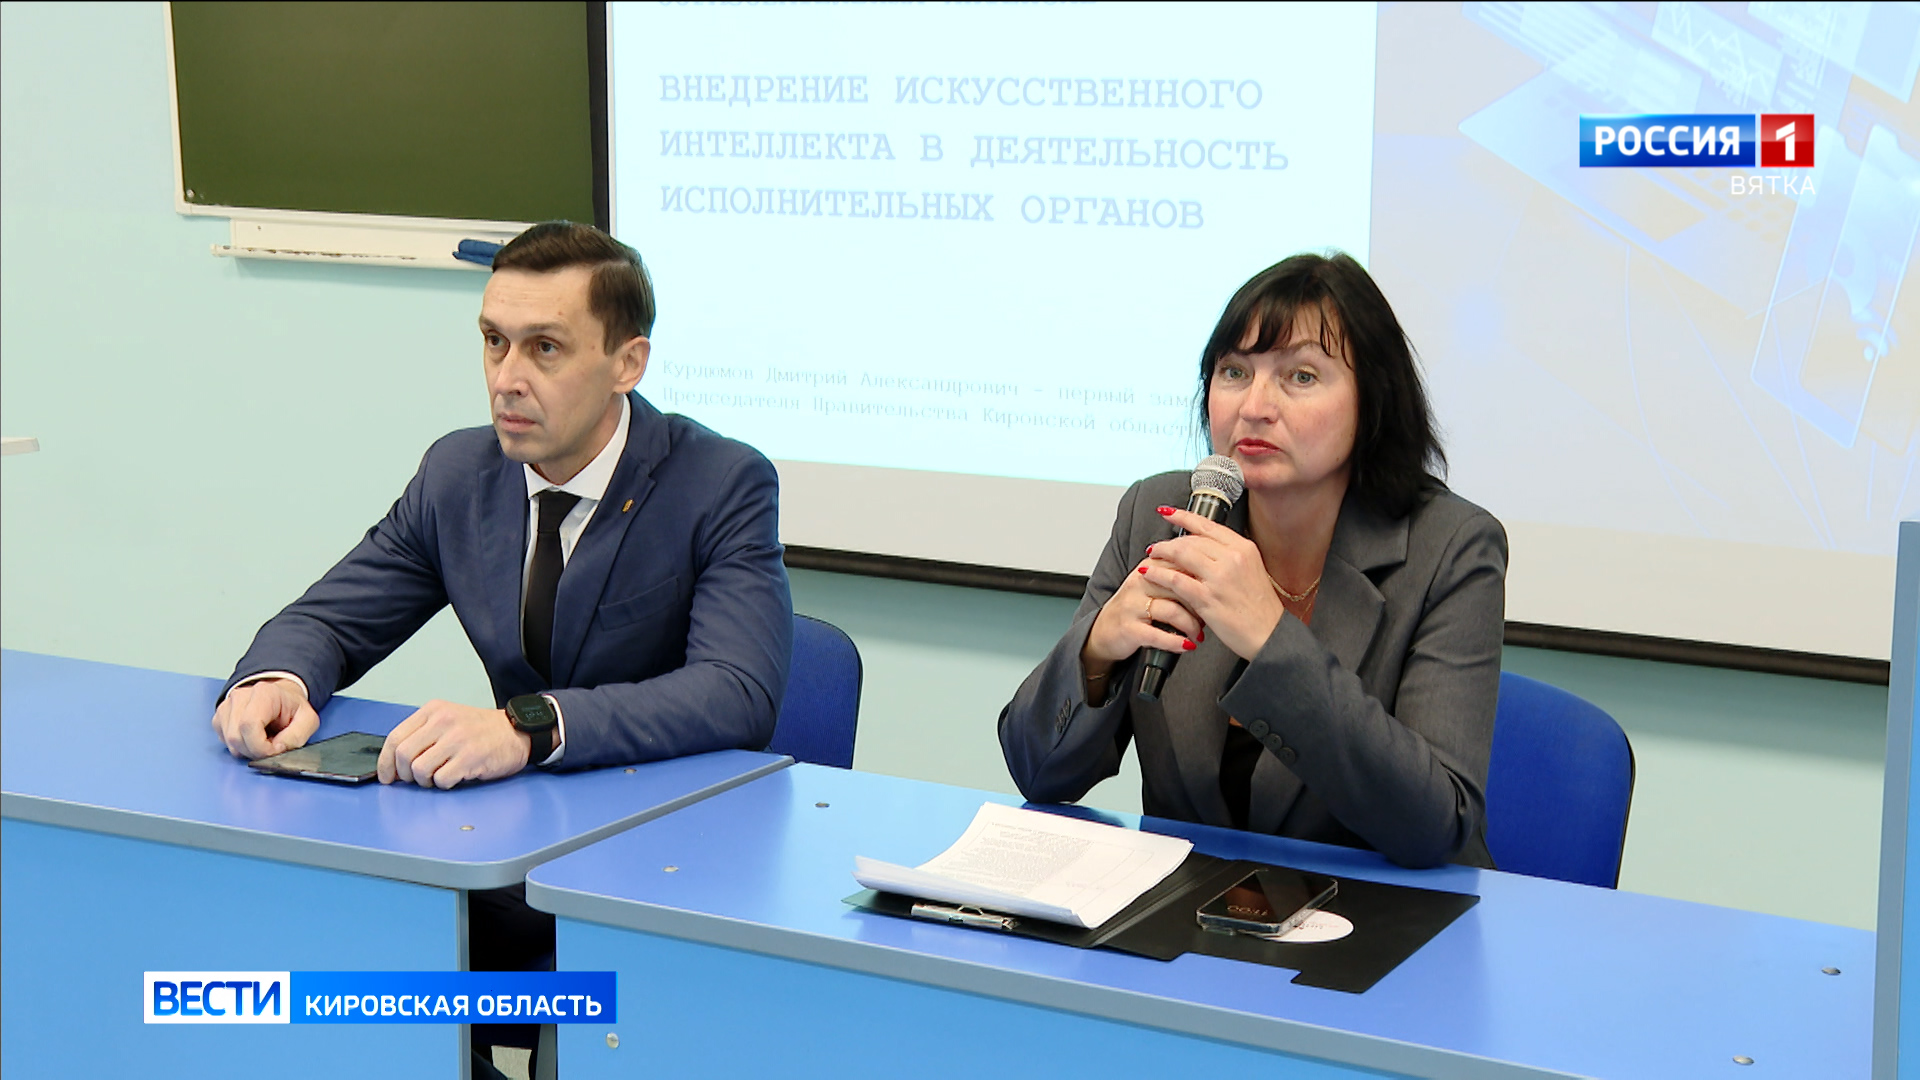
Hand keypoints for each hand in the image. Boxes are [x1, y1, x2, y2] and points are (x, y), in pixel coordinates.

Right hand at [211, 678, 318, 759]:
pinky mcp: (220, 717)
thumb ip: (297, 736)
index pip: (249, 725)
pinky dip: (239, 747)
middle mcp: (240, 696)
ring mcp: (227, 706)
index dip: (260, 746)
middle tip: (272, 747)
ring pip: (229, 741)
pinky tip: (253, 738)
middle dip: (255, 751)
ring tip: (264, 741)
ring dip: (247, 750)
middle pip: (236, 736)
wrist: (281, 699)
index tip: (275, 749)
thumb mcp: (308, 720)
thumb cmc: (293, 708)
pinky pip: (224, 741)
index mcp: (264, 693)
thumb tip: (276, 748)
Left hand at [377, 700, 530, 788]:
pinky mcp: (470, 757)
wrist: (517, 732)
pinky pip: (442, 780)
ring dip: (425, 781)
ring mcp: (457, 739)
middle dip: (405, 775)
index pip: (395, 737)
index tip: (387, 775)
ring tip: (438, 777)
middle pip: (404, 756)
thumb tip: (394, 764)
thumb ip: (422, 735)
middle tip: (415, 780)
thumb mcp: (448, 720)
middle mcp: (443, 721)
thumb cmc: (481, 731)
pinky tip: (454, 777)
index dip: (385, 762)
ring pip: (420, 770)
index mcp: (433, 710)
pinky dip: (444, 785)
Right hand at [1083, 544, 1204, 675]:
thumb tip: (1211, 575)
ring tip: (1199, 634)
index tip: (1216, 591)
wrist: (1104, 631)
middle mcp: (1140, 582)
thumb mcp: (1153, 583)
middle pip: (1180, 586)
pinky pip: (1158, 635)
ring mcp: (1133, 605)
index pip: (1182, 564)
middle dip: (1201, 604)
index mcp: (1149, 566)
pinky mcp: (1129, 628)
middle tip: (1211, 616)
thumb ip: (1176, 574)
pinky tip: (1186, 646)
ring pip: (1173, 610)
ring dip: (1192, 625)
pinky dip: (1177, 642)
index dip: (1203, 579)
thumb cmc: (1135, 608)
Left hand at [1136, 506, 1286, 660]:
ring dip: (1161, 553)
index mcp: (1244, 548)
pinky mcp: (1208, 597)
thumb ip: (1231, 556)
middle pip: (1191, 539)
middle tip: (1156, 547)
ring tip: (1151, 556)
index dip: (1183, 516)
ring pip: (1181, 554)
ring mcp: (1220, 577)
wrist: (1269, 634)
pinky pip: (1175, 580)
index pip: (1207, 525)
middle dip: (1169, 542)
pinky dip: (1158, 574)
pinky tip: (1148, 573)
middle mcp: (1233, 558)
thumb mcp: (1252, 570)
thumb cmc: (1260, 608)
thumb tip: (1205, 546)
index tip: (1168, 513)